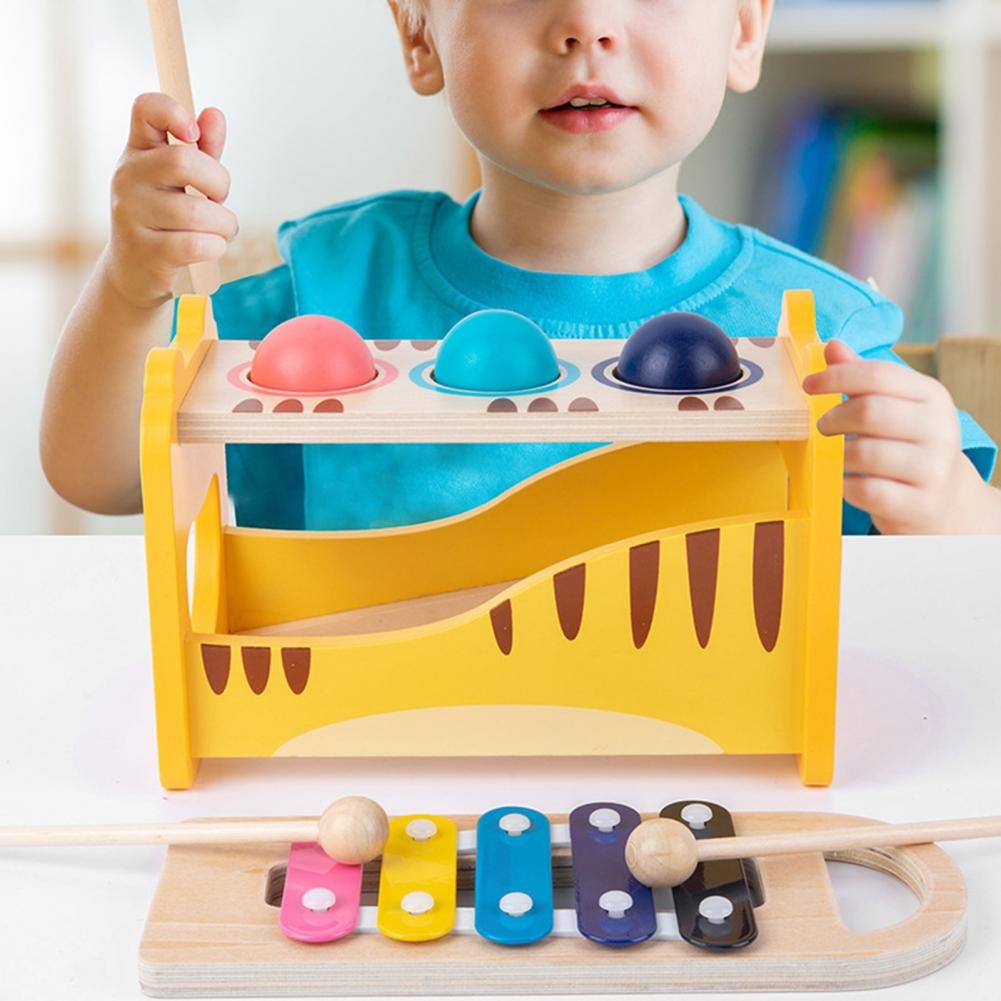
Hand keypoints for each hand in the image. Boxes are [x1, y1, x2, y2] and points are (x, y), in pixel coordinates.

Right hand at [106, 93, 238, 308]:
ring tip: (220, 231)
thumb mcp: (184, 182)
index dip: (173, 111)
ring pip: (197, 211)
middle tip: (219, 200)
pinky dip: (216, 247)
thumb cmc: (167, 220)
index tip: (193, 133)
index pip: (145, 109)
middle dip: (219, 183)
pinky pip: (196, 244)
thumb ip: (203, 150)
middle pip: (183, 161)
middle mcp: (128, 177)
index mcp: (138, 151)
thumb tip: (215, 115)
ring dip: (224, 224)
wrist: (135, 271)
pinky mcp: (145, 251)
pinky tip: (211, 248)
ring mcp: (131, 214)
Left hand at [802, 339, 983, 533]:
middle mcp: (940, 429)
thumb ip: (862, 379)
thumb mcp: (894, 408)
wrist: (946, 501)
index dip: (837, 377)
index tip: (808, 385)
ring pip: (865, 453)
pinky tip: (842, 480)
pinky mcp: (921, 504)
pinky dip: (844, 485)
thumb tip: (831, 347)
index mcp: (932, 396)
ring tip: (833, 455)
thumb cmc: (907, 447)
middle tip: (821, 427)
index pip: (879, 375)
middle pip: (870, 411)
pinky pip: (866, 490)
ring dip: (836, 455)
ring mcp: (934, 469)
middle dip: (834, 418)